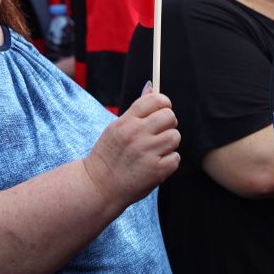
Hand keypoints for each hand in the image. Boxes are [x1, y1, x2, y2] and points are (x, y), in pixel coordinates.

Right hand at [82, 91, 179, 207]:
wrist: (98, 186)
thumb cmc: (108, 156)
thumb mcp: (115, 128)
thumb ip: (136, 111)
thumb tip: (151, 87)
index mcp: (126, 123)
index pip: (154, 100)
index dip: (163, 102)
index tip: (162, 110)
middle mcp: (136, 135)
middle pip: (169, 117)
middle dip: (169, 124)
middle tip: (160, 132)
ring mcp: (147, 153)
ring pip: (175, 137)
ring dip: (169, 144)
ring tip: (156, 150)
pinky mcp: (156, 170)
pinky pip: (175, 158)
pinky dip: (169, 161)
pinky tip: (156, 164)